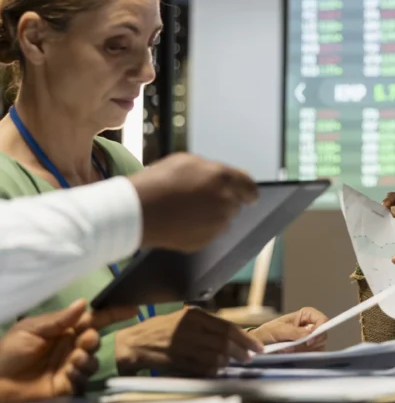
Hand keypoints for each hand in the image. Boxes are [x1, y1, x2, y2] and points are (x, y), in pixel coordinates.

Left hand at [0, 299, 135, 402]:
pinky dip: (80, 374)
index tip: (133, 309)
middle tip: (84, 341)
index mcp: (62, 330)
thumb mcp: (30, 329)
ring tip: (74, 360)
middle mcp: (70, 347)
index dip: (112, 313)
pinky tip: (68, 374)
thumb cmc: (9, 353)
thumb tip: (84, 302)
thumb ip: (59, 319)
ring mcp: (70, 367)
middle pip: (95, 339)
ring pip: (93, 359)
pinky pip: (84, 379)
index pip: (93, 319)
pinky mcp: (68, 386)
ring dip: (87, 358)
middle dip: (93, 339)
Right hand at [114, 307, 262, 376]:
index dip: (245, 338)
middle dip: (241, 351)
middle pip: (224, 342)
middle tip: (250, 357)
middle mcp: (190, 328)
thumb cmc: (161, 329)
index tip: (257, 346)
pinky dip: (214, 369)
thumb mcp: (184, 318)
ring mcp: (183, 345)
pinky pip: (202, 367)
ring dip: (228, 362)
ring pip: (215, 356)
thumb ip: (207, 325)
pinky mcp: (177, 359)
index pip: (227, 327)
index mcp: (194, 315)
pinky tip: (218, 369)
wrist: (134, 342)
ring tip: (234, 363)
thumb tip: (234, 335)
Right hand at [129, 153, 258, 252]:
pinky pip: (209, 234)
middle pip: (235, 205)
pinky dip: (200, 229)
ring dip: (213, 216)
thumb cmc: (159, 180)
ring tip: (188, 210)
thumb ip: (212, 170)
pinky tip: (182, 222)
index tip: (248, 196)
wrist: (136, 210)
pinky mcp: (204, 241)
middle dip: (225, 202)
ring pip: (223, 221)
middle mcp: (226, 202)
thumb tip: (224, 177)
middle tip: (202, 199)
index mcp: (224, 179)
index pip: (250, 188)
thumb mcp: (187, 161)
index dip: (248, 192)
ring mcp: (216, 224)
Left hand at [251, 308, 328, 352]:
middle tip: (293, 348)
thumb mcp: (277, 330)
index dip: (320, 329)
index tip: (309, 340)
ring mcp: (310, 341)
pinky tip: (291, 357)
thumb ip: (293, 331)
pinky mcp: (308, 353)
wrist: (258, 347)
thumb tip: (310, 333)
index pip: (322, 319)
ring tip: (287, 351)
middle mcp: (311, 328)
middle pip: (322, 335)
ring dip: (303, 352)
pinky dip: (303, 359)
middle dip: (309, 343)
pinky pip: (313, 357)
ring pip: (318, 347)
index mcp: (306, 316)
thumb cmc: (266, 333)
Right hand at [382, 191, 394, 231]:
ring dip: (385, 222)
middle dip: (383, 211)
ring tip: (380, 227)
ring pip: (389, 218)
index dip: (388, 200)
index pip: (394, 196)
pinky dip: (389, 231)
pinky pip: (393, 229)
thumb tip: (394, 209)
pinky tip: (387, 235)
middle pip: (389, 207)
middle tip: (379, 218)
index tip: (384, 207)